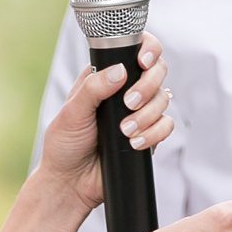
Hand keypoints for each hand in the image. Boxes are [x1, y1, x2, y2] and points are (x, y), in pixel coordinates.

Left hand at [35, 36, 172, 216]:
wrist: (71, 182)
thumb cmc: (65, 144)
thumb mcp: (71, 113)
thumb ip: (93, 89)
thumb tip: (119, 71)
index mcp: (106, 76)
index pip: (136, 49)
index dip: (148, 49)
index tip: (143, 61)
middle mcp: (126, 90)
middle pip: (157, 71)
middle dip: (148, 85)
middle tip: (129, 103)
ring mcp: (139, 112)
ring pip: (164, 99)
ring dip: (147, 115)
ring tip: (125, 131)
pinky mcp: (148, 134)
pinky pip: (166, 125)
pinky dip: (154, 134)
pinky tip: (135, 144)